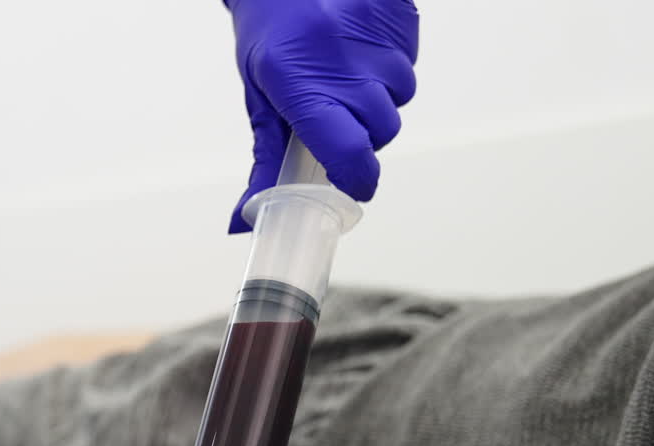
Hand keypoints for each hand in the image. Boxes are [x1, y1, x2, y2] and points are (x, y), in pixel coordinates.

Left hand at [227, 0, 419, 231]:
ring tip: (346, 72)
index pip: (347, 153)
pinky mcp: (401, 23)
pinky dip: (388, 68)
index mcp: (304, 87)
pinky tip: (360, 48)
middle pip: (381, 132)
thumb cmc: (269, 27)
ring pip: (397, 98)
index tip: (352, 186)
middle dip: (364, 134)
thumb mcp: (259, 92)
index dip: (356, 179)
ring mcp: (379, 44)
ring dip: (377, 98)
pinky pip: (406, 64)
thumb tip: (248, 213)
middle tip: (338, 114)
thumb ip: (265, 156)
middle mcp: (347, 67)